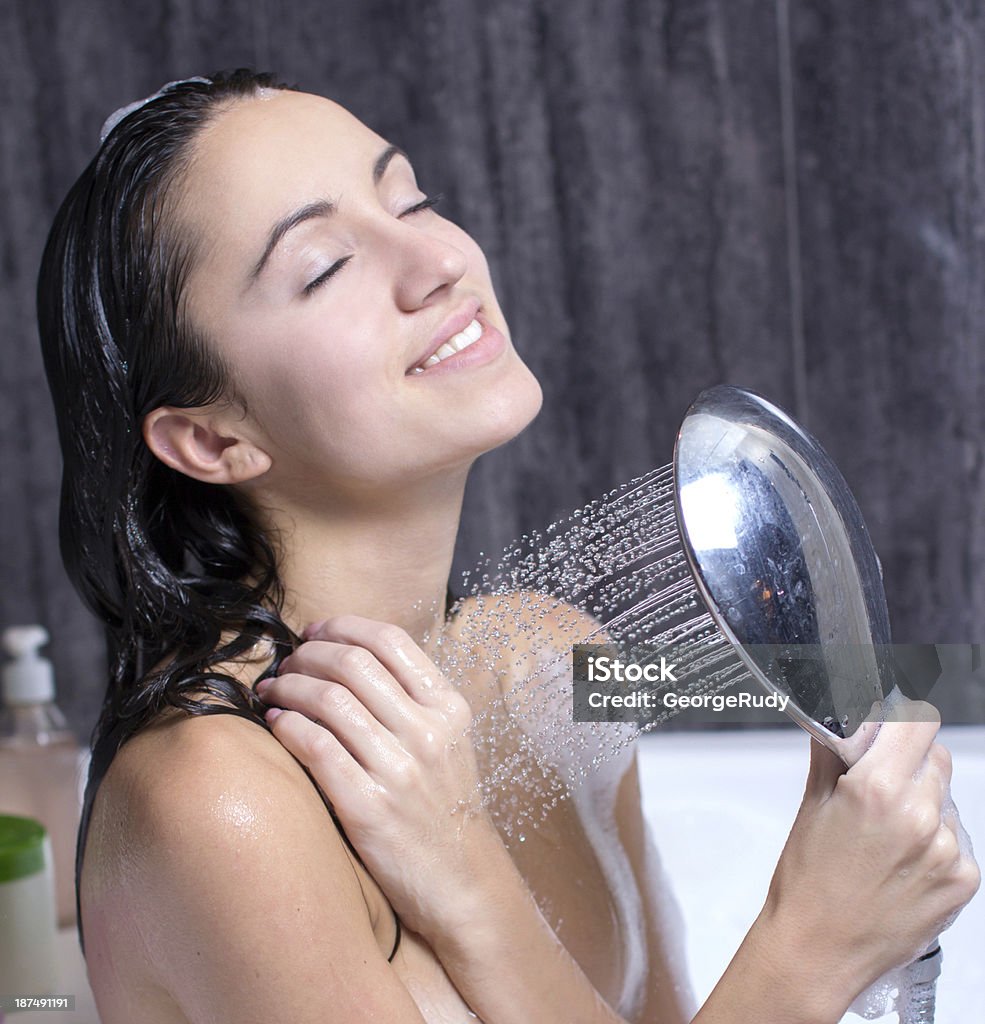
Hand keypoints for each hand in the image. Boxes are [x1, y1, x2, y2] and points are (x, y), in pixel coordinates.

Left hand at [254, 614, 502, 937]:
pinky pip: (315, 747)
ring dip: (289, 687)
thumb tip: (350, 656)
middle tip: (287, 663)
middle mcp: (428, 732)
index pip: (391, 641)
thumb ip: (413, 698)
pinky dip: (287, 726)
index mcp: (448, 708)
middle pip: (353, 663)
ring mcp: (399, 770)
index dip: (343, 626)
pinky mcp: (368, 807)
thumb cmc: (444, 805)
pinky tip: (275, 723)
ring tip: (272, 690)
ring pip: (329, 700)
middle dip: (308, 654)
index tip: (314, 631)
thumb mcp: (448, 741)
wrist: (460, 880)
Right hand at [761, 706, 979, 1000]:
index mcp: (877, 789)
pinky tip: (904, 861)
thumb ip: (830, 754)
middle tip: (879, 788)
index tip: (890, 729)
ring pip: (946, 800)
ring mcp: (947, 850)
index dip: (902, 721)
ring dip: (924, 803)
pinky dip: (936, 842)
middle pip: (935, 758)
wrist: (817, 950)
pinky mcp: (963, 881)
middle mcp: (920, 815)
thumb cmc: (807, 884)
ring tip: (887, 836)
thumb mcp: (811, 806)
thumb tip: (838, 721)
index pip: (917, 723)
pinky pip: (956, 840)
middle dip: (909, 763)